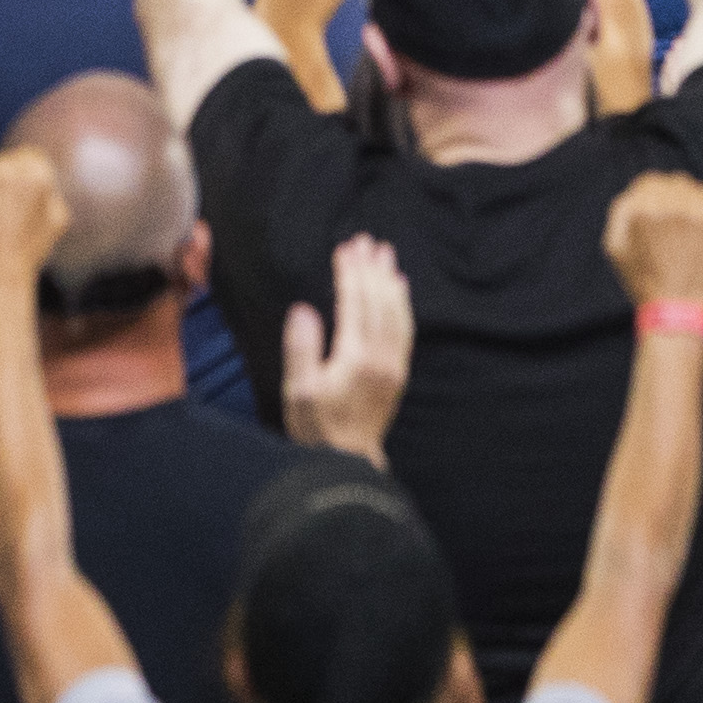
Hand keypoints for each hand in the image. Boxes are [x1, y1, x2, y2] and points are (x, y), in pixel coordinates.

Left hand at [0, 146, 70, 295]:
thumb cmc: (29, 249)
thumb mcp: (57, 216)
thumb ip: (46, 181)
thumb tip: (24, 160)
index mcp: (37, 175)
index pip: (29, 155)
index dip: (28, 177)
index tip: (22, 199)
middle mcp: (7, 171)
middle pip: (5, 160)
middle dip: (7, 181)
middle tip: (7, 212)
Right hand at [281, 235, 414, 459]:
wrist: (347, 462)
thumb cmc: (317, 426)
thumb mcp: (298, 389)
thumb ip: (301, 348)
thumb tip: (305, 310)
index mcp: (355, 357)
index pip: (355, 303)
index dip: (350, 273)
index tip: (345, 247)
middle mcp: (380, 357)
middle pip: (378, 301)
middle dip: (371, 268)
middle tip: (366, 240)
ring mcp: (393, 365)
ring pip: (396, 313)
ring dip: (390, 281)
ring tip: (385, 254)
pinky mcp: (398, 374)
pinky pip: (405, 330)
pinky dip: (403, 305)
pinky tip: (400, 290)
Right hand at [602, 171, 702, 308]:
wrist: (678, 312)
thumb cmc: (644, 282)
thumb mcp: (615, 247)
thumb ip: (620, 211)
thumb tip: (636, 190)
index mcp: (642, 208)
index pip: (651, 181)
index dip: (655, 196)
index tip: (661, 212)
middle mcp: (671, 204)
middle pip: (678, 182)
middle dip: (677, 199)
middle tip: (679, 227)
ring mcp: (699, 213)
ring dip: (700, 206)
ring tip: (696, 233)